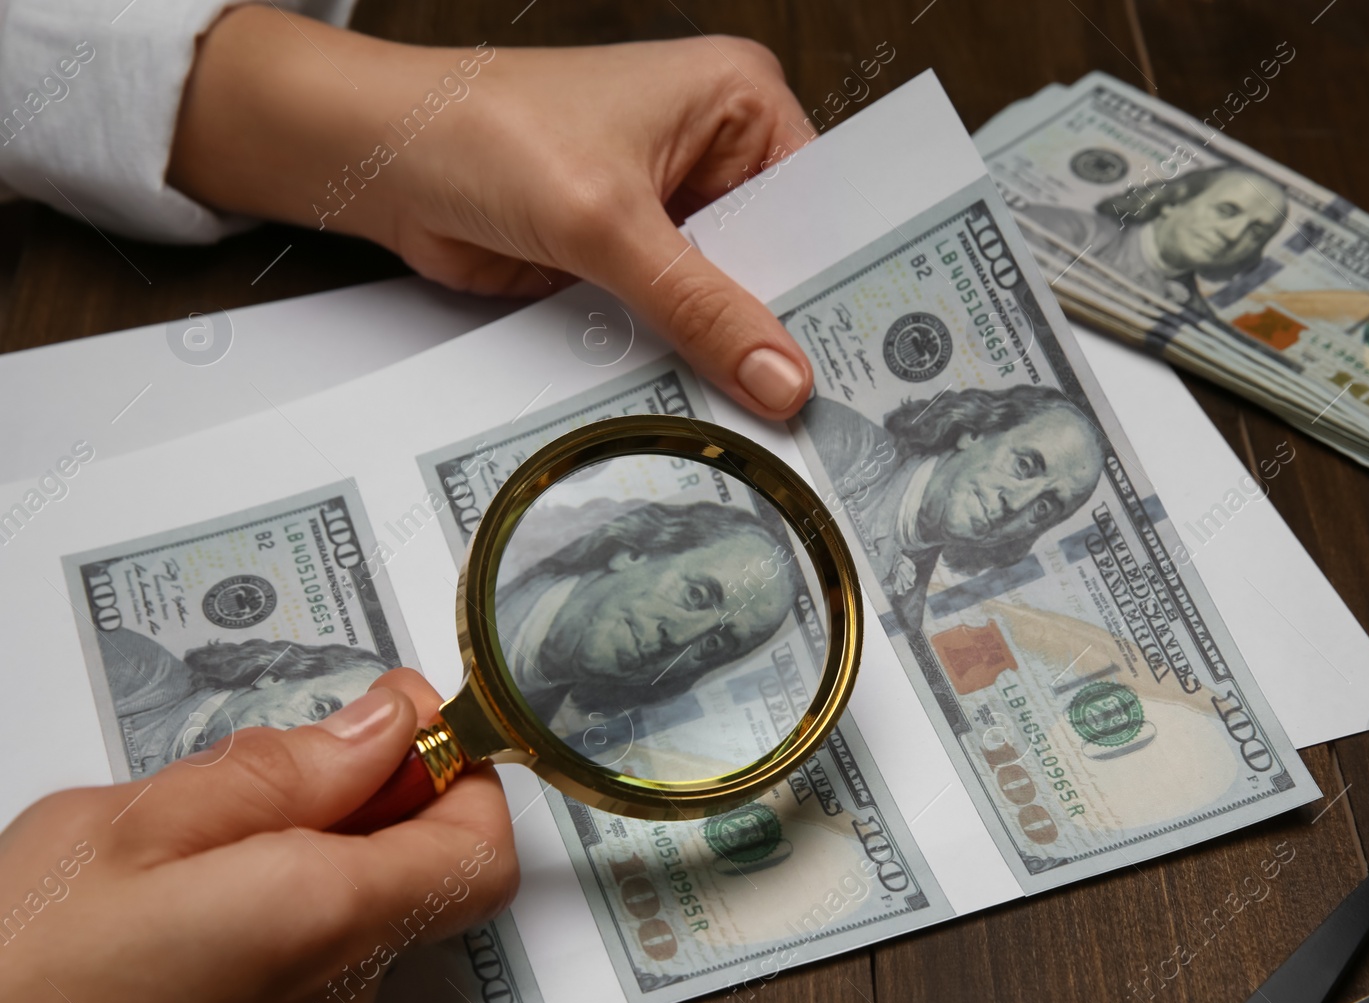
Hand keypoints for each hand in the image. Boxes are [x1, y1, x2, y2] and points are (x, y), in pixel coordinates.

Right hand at [0, 669, 516, 1002]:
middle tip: (284, 765)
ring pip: (358, 917)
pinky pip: (312, 967)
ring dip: (314, 860)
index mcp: (325, 919)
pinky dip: (279, 916)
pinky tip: (185, 907)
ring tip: (198, 847)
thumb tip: (385, 724)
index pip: (480, 845)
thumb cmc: (16, 977)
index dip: (459, 771)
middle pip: (421, 875)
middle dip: (374, 803)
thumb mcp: (133, 827)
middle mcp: (340, 997)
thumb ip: (280, 770)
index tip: (406, 720)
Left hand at [170, 10, 816, 418]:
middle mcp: (714, 149)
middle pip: (776, 256)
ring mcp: (671, 208)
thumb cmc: (483, 132)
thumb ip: (699, 307)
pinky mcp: (630, 257)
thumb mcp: (609, 222)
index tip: (865, 356)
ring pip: (727, 297)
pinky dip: (684, 358)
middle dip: (782, 325)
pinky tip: (710, 399)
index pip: (816, 203)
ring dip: (731, 349)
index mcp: (738, 100)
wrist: (380, 160)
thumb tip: (779, 375)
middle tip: (822, 403)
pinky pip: (677, 321)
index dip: (835, 279)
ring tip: (774, 413)